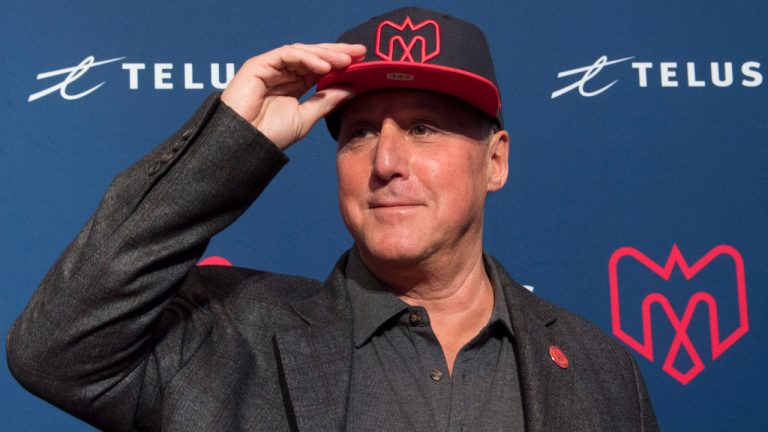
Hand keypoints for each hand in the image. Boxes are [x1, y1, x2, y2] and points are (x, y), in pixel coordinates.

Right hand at [221, 43, 365, 149]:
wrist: (246, 145)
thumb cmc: (270, 135)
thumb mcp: (307, 117)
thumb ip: (326, 100)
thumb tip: (350, 88)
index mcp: (294, 85)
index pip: (320, 67)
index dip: (340, 63)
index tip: (362, 62)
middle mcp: (283, 73)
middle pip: (313, 56)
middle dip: (337, 52)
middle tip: (359, 52)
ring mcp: (270, 67)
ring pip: (302, 52)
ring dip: (325, 54)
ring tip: (345, 60)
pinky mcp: (258, 65)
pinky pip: (286, 54)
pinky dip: (307, 58)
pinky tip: (325, 66)